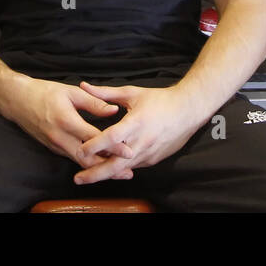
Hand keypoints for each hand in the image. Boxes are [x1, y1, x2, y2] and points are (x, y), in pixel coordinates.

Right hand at [0, 76, 132, 165]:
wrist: (16, 100)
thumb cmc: (44, 92)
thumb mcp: (71, 91)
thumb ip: (93, 102)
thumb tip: (114, 110)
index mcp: (66, 121)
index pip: (94, 138)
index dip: (113, 146)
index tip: (129, 151)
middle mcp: (60, 138)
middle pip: (87, 159)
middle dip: (108, 167)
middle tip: (128, 171)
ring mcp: (55, 145)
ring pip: (80, 162)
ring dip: (99, 167)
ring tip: (119, 172)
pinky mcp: (53, 148)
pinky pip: (72, 158)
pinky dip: (88, 163)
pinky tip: (100, 163)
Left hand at [70, 83, 204, 184]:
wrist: (188, 111)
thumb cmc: (160, 100)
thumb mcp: (131, 93)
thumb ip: (105, 93)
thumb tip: (84, 86)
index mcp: (136, 122)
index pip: (112, 138)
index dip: (95, 145)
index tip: (80, 150)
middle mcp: (142, 141)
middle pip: (115, 164)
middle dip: (95, 174)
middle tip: (77, 179)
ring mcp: (148, 153)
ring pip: (123, 169)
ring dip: (105, 174)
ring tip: (86, 177)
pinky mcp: (153, 159)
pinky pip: (132, 166)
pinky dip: (119, 169)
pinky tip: (106, 170)